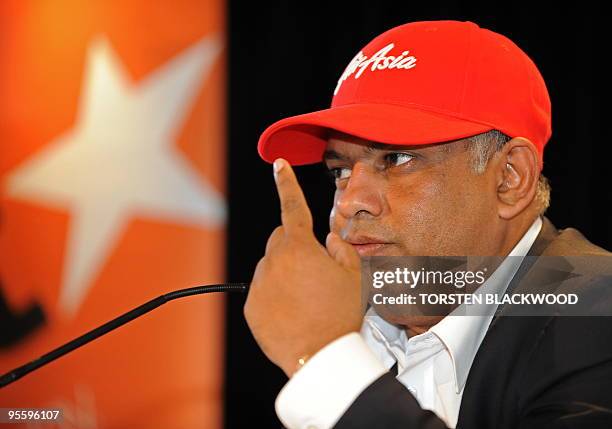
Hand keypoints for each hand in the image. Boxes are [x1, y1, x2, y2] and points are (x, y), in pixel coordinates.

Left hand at [244, 158, 362, 376]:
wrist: (320, 356)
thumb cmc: (341, 315)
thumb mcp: (355, 278)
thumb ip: (342, 250)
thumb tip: (329, 240)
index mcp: (300, 248)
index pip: (293, 207)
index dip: (287, 183)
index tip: (278, 163)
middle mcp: (273, 261)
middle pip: (281, 240)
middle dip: (295, 246)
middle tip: (315, 272)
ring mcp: (259, 285)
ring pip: (271, 266)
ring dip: (285, 273)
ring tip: (306, 300)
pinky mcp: (251, 307)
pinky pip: (262, 291)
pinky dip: (275, 295)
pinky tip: (293, 313)